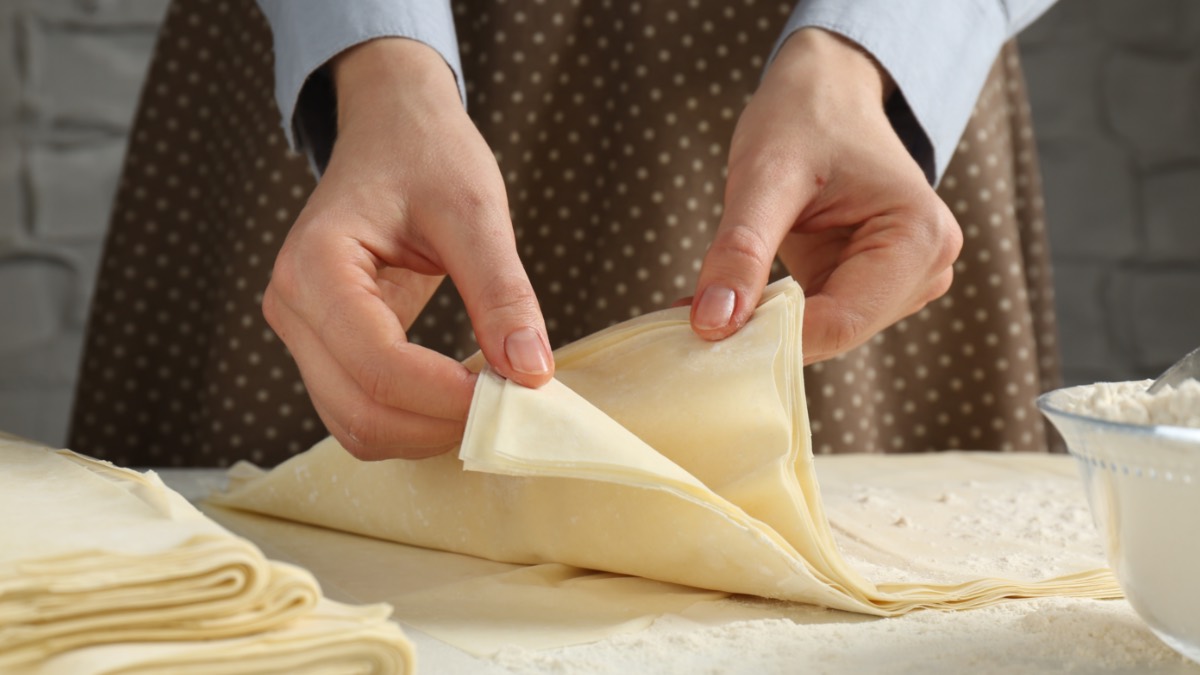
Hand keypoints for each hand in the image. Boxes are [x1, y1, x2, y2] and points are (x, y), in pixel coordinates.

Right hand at [263, 38, 552, 460]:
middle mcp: (292, 306)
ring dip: (425, 433)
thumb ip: (502, 293)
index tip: (513, 392)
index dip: (446, 396)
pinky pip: (359, 411)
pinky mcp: (322, 349)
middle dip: (438, 424)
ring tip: (487, 399)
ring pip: (355, 426)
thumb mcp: (476, 212)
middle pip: (359, 410)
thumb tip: (531, 373)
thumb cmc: (428, 156)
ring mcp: (301, 333)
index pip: (377, 364)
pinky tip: (458, 396)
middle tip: (509, 405)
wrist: (393, 131)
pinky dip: (411, 423)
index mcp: (316, 264)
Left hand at [689, 29, 961, 362]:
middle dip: (764, 331)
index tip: (703, 336)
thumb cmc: (803, 118)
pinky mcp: (875, 288)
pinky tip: (733, 297)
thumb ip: (740, 250)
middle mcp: (927, 268)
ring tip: (704, 302)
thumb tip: (712, 324)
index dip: (770, 336)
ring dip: (764, 326)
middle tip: (690, 322)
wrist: (824, 92)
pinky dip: (771, 316)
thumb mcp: (764, 177)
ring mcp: (905, 283)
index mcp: (920, 237)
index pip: (840, 322)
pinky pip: (817, 322)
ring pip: (823, 334)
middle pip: (835, 334)